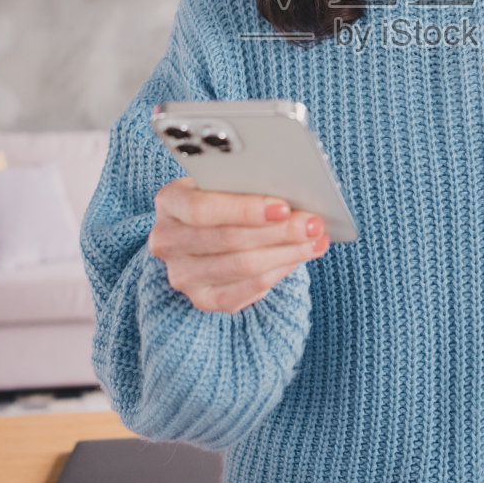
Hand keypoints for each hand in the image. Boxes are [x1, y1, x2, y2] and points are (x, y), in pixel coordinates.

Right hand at [148, 177, 328, 313]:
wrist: (205, 233)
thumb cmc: (223, 199)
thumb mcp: (225, 183)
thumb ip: (247, 183)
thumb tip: (294, 188)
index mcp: (169, 201)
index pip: (201, 208)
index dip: (244, 209)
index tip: (284, 207)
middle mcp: (168, 240)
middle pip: (227, 239)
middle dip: (277, 232)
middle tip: (313, 224)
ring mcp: (183, 274)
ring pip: (241, 267)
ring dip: (286, 253)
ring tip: (316, 239)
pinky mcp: (202, 299)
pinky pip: (246, 290)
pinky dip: (278, 272)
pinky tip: (300, 257)